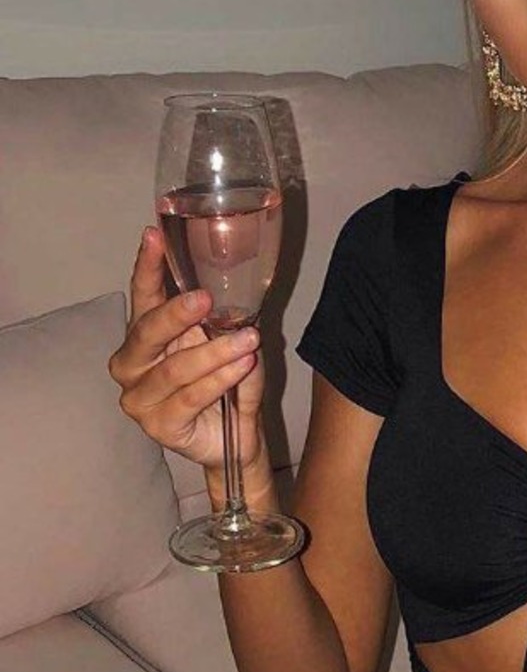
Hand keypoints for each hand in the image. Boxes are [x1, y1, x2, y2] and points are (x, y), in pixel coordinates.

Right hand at [108, 225, 266, 476]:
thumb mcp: (224, 337)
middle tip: (205, 299)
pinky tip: (242, 367)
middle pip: (146, 331)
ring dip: (214, 353)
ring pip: (174, 369)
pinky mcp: (158, 427)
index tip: (154, 235)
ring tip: (248, 341)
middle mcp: (132, 363)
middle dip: (176, 313)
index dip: (147, 265)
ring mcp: (139, 398)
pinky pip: (189, 398)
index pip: (142, 294)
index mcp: (145, 334)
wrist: (236, 435)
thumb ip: (218, 314)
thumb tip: (232, 281)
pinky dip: (219, 380)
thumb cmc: (225, 379)